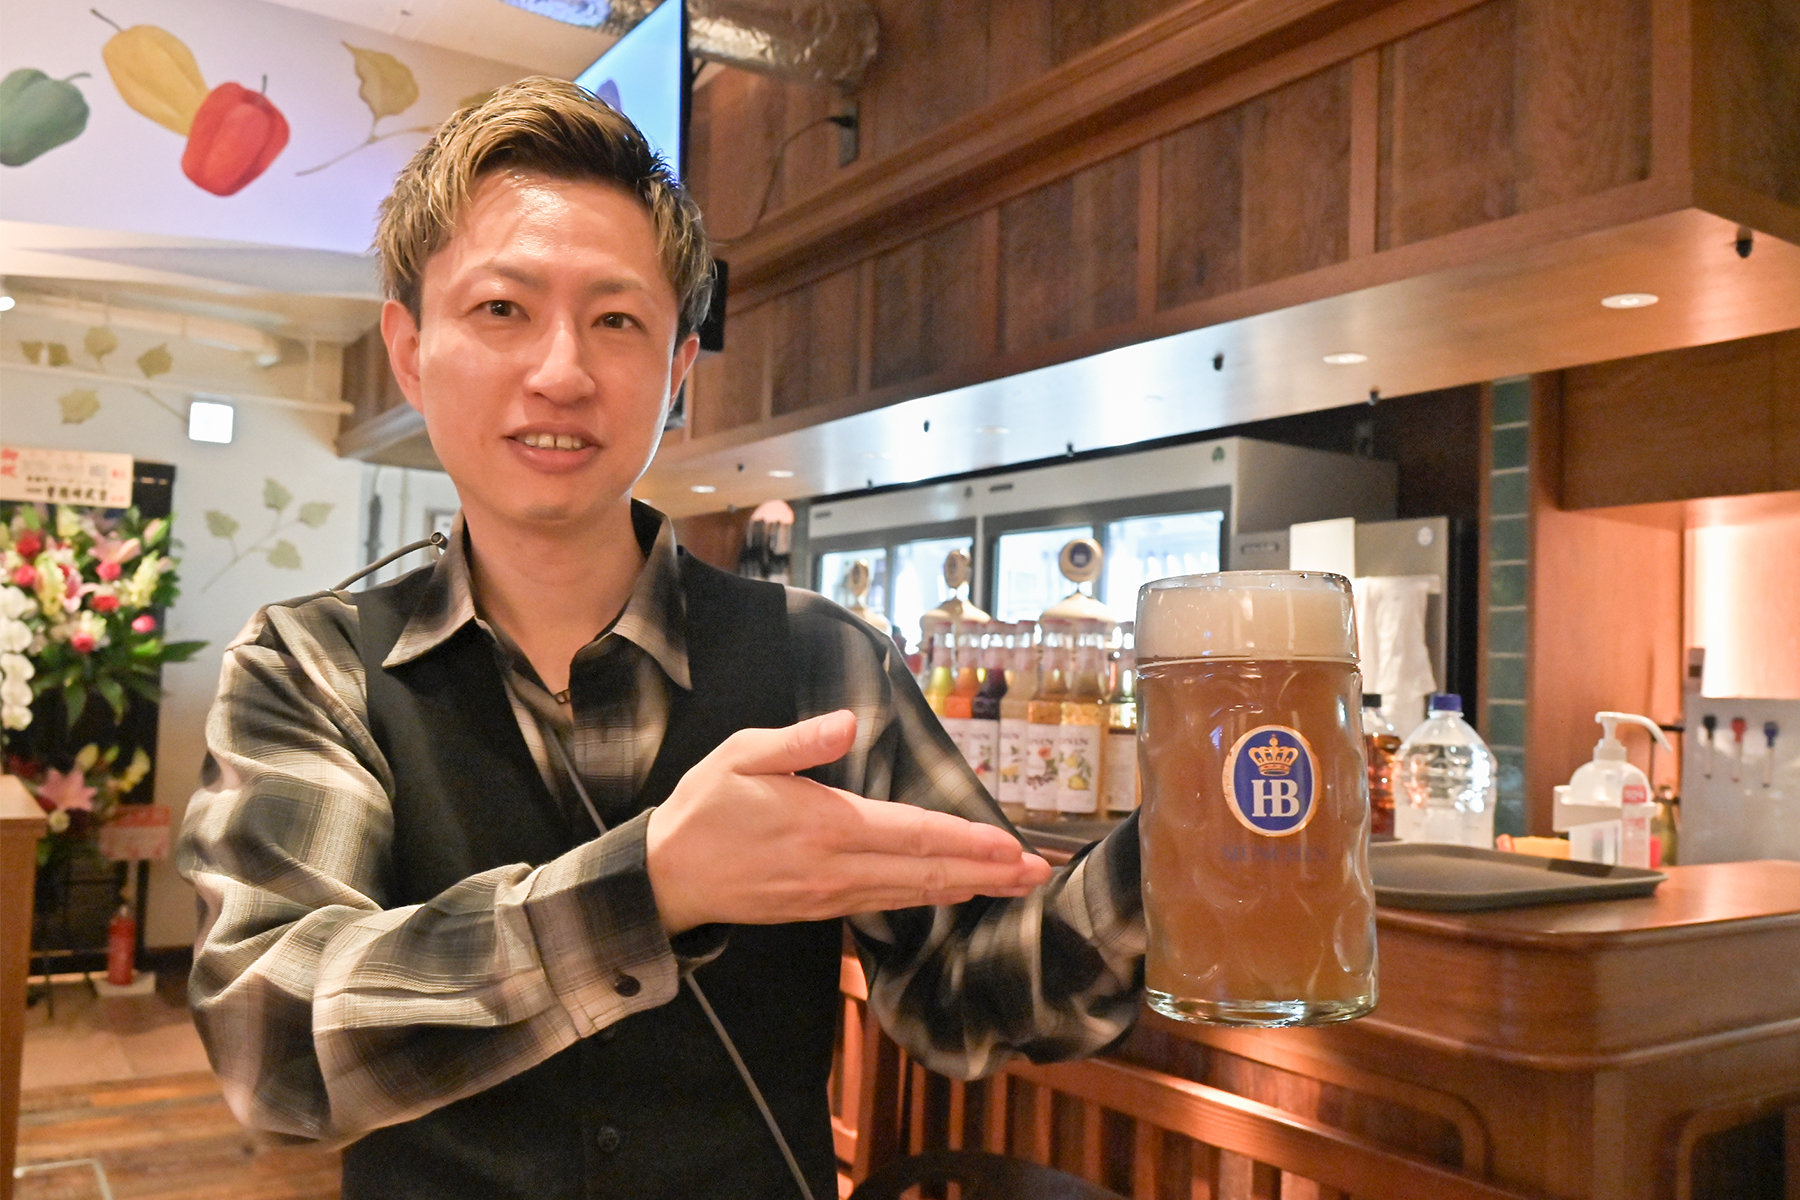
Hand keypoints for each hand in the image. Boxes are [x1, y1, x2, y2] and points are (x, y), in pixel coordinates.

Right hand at [645, 710, 1051, 933]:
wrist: (664, 877)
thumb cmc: (703, 807)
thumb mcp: (741, 756)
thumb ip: (800, 741)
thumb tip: (848, 722)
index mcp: (823, 824)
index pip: (912, 834)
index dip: (966, 841)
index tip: (1011, 845)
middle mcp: (835, 868)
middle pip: (926, 873)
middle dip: (986, 873)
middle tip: (1037, 874)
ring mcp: (829, 896)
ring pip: (912, 893)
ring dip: (966, 887)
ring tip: (1013, 885)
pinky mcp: (819, 910)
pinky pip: (886, 904)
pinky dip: (927, 897)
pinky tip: (951, 891)